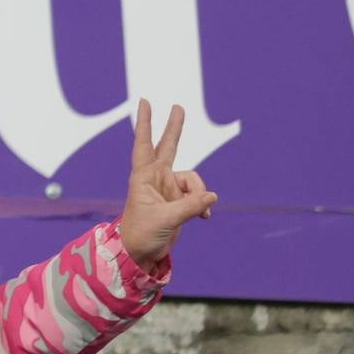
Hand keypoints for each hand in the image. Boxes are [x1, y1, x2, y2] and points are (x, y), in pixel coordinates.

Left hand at [116, 98, 215, 270]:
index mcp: (144, 177)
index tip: (144, 101)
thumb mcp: (166, 219)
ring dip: (200, 194)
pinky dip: (204, 204)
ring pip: (194, 180)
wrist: (141, 253)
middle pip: (168, 147)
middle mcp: (156, 178)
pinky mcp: (179, 201)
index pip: (144, 144)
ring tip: (200, 212)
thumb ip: (190, 206)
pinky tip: (204, 217)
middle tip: (178, 106)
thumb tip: (212, 197)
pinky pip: (199, 195)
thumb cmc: (142, 234)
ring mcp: (169, 188)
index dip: (146, 123)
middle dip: (174, 128)